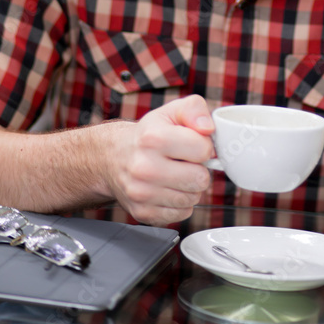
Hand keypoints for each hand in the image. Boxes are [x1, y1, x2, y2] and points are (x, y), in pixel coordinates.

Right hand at [105, 94, 215, 225]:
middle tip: (186, 162)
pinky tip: (169, 189)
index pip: (203, 149)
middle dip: (199, 169)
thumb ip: (195, 110)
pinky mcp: (142, 213)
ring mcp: (141, 193)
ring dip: (190, 187)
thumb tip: (208, 129)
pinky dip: (181, 203)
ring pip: (193, 198)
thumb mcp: (171, 111)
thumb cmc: (149, 134)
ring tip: (176, 174)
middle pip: (200, 179)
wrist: (114, 157)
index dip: (204, 146)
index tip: (193, 144)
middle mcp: (143, 167)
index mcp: (153, 138)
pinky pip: (182, 213)